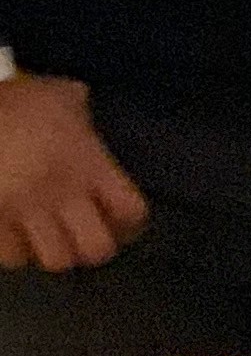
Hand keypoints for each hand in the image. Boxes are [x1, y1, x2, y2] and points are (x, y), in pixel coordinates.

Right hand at [0, 72, 149, 272]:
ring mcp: (26, 212)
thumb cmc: (16, 100)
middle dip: (92, 246)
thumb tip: (84, 104)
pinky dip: (18, 251)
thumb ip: (80, 108)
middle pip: (96, 249)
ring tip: (50, 238)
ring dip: (55, 250)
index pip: (131, 211)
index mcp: (88, 164)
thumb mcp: (59, 94)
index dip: (130, 220)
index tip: (120, 218)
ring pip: (55, 260)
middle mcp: (63, 195)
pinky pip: (13, 256)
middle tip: (83, 235)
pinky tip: (17, 237)